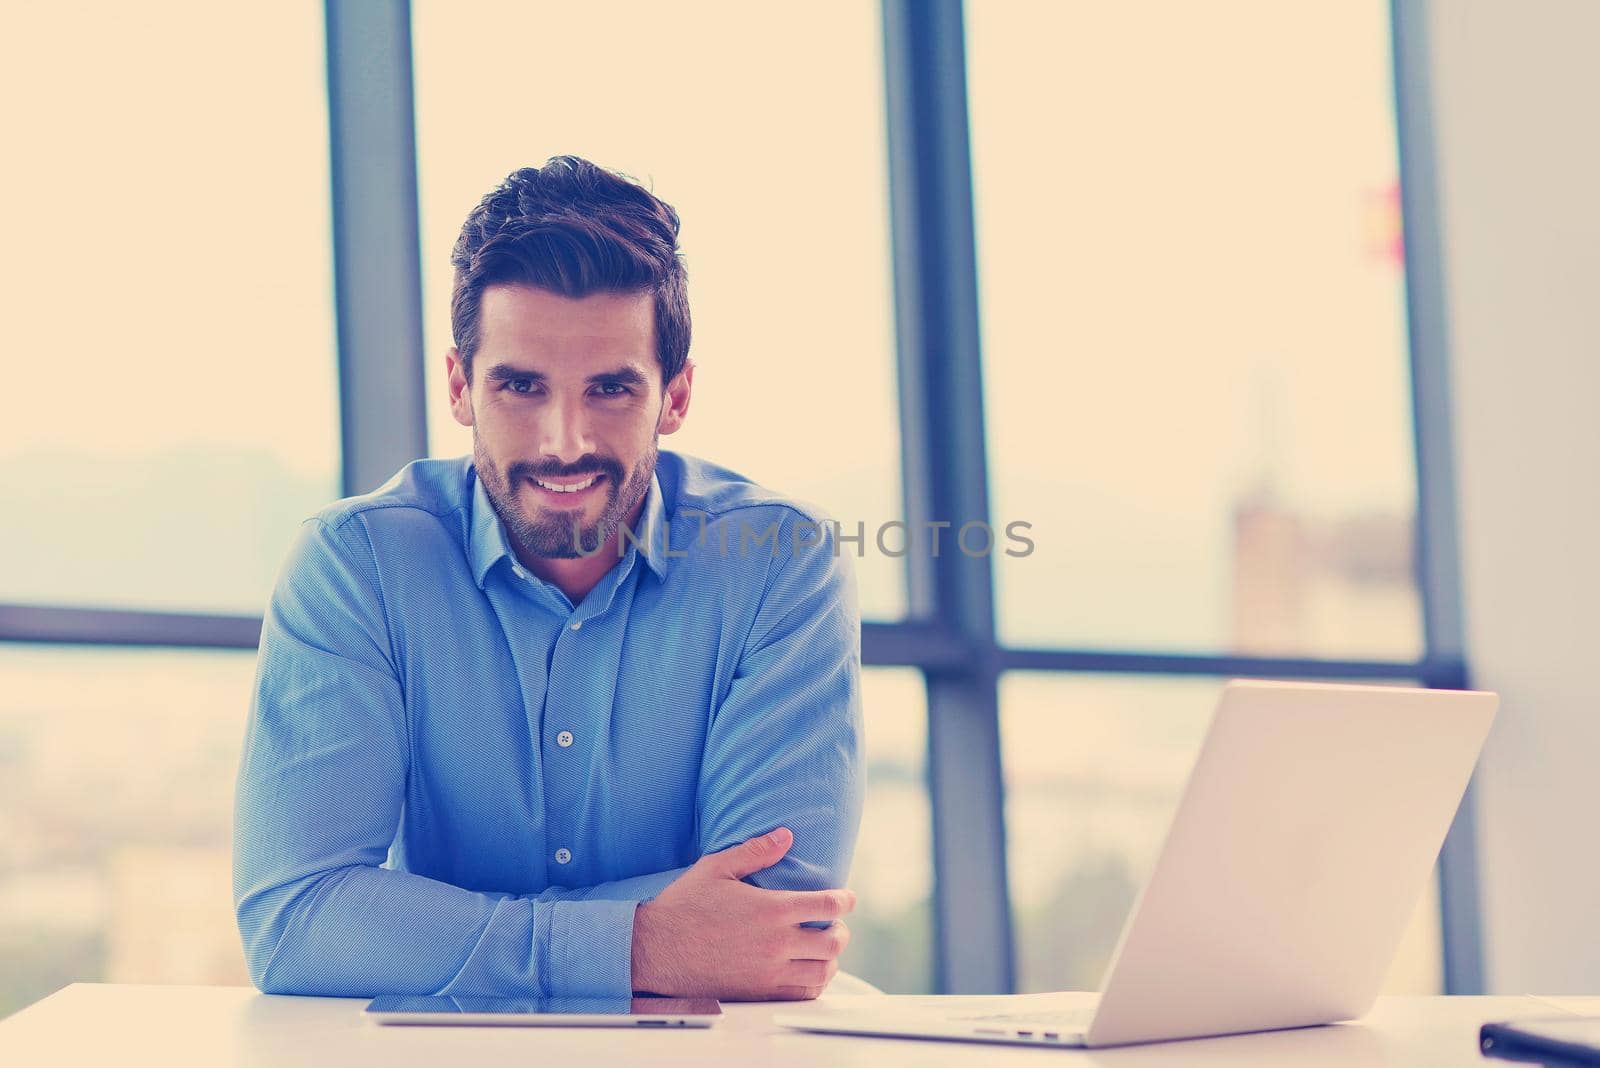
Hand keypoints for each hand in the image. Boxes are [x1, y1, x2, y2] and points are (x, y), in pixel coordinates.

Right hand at [629, 826, 854, 1000]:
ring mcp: (769, 972)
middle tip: (835, 925)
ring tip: (826, 950)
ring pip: (822, 972)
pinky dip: (814, 985)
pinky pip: (801, 995)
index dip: (845, 900)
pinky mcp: (759, 992)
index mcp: (771, 910)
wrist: (656, 950)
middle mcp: (776, 944)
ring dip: (831, 960)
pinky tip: (809, 973)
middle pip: (833, 942)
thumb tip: (786, 836)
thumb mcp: (716, 868)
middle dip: (841, 931)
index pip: (827, 905)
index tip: (847, 898)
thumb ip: (755, 851)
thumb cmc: (684, 905)